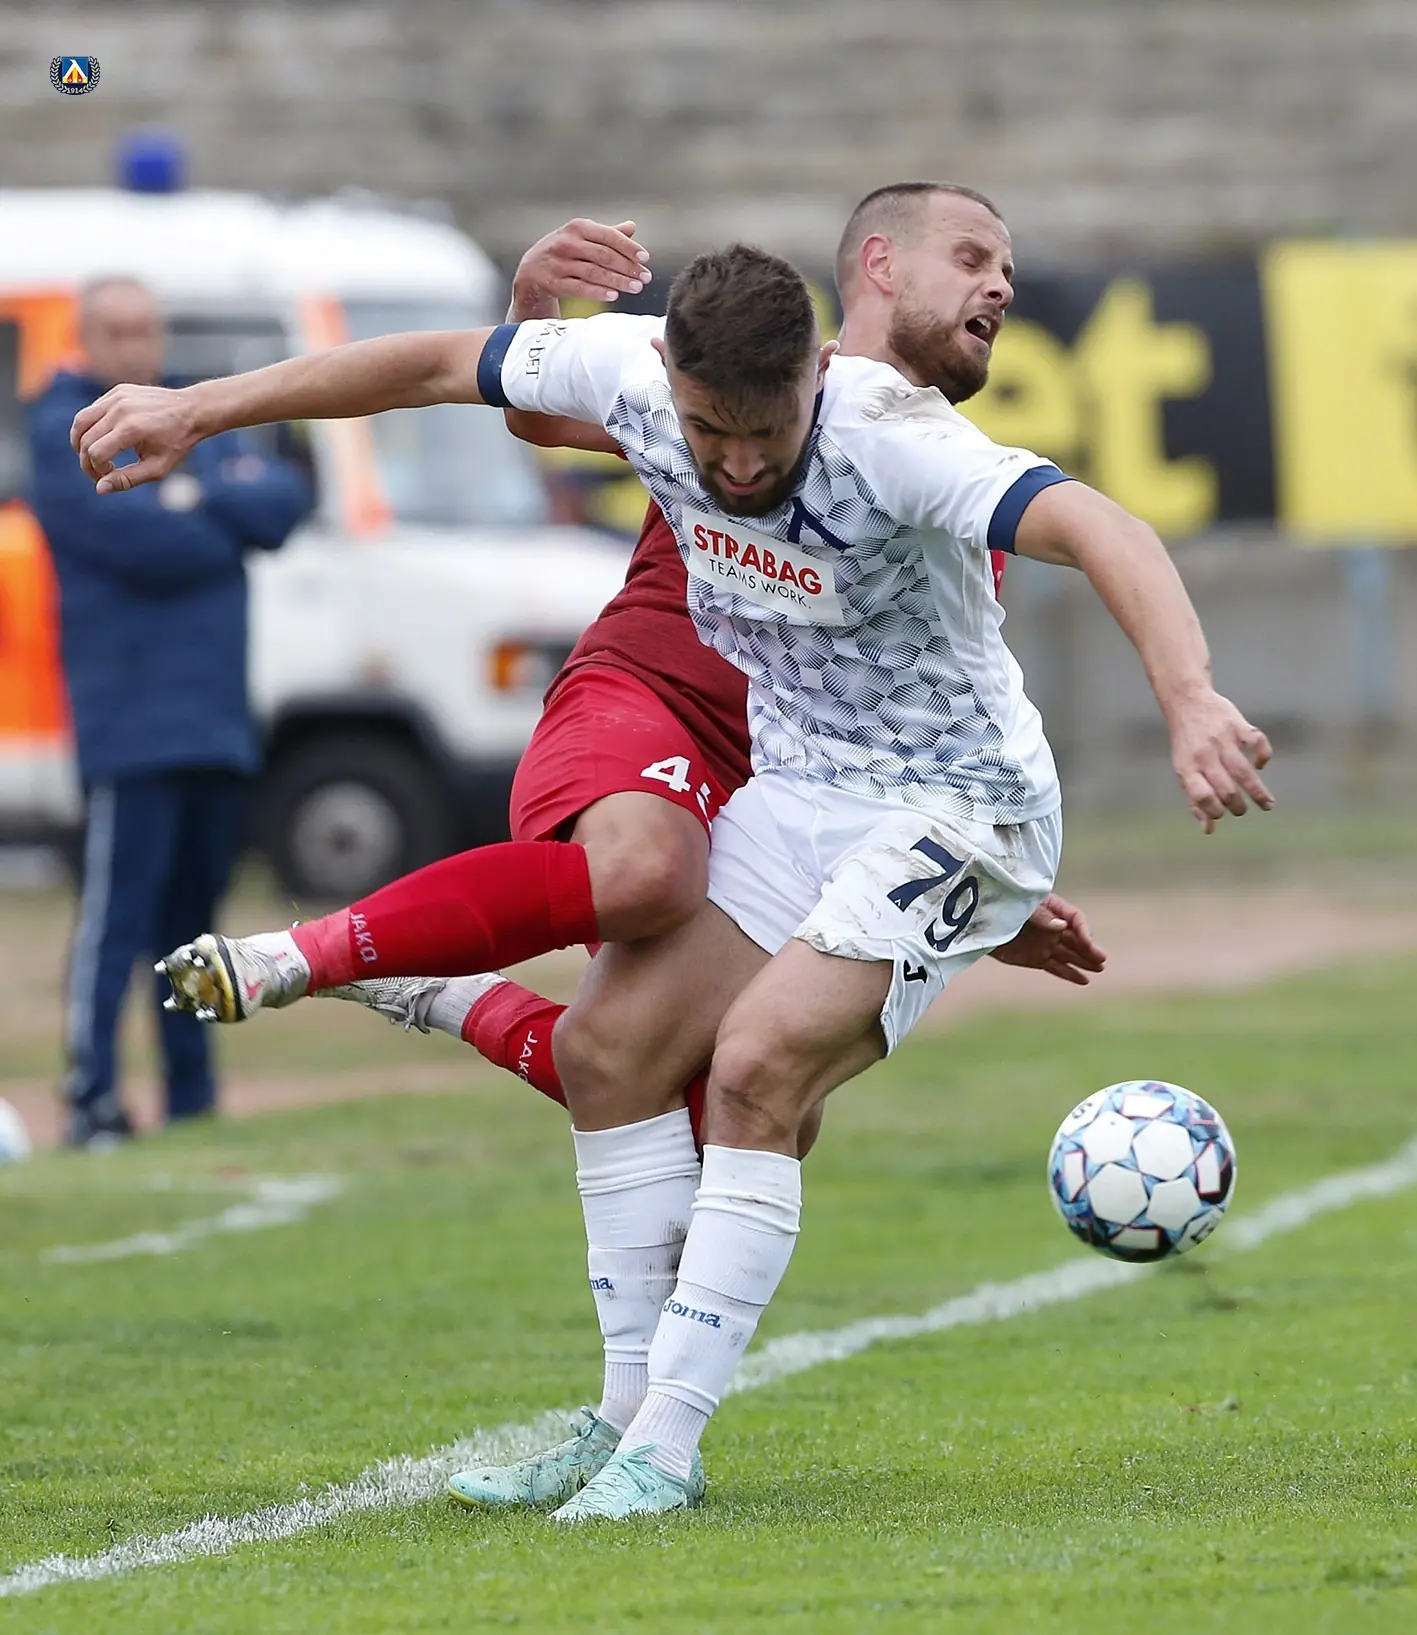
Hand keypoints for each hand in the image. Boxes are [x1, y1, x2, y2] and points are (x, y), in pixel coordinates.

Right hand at [71, 384, 200, 494]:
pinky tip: (102, 439)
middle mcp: (120, 410)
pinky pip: (92, 410)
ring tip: (89, 457)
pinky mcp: (117, 391)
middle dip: (86, 461)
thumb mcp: (158, 468)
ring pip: (81, 421)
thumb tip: (100, 489)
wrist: (192, 410)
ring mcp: (117, 397)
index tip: (108, 477)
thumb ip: (128, 479)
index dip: (96, 471)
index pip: (96, 453)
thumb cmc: (176, 442)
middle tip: (98, 473)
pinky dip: (90, 427)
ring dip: (79, 442)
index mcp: (131, 429)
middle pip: (85, 439)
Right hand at [511, 218, 650, 315]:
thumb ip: (606, 234)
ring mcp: (559, 263)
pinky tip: (614, 295)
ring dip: (618, 281)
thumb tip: (631, 227)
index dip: (629, 247)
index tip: (645, 258)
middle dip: (628, 267)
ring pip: (594, 272)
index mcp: (577, 227)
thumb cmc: (564, 252)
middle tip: (645, 277)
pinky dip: (598, 292)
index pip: (608, 236)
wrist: (531, 271)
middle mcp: (567, 242)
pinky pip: (579, 288)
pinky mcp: (553, 282)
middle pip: (604, 255)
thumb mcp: (582, 238)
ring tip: (636, 288)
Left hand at [990, 893, 1106, 985]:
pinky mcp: (1036, 958)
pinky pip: (1057, 967)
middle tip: (1101, 959)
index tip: (1086, 942)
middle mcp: (1053, 927)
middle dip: (1089, 948)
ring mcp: (1045, 943)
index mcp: (1051, 908)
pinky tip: (1084, 981)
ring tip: (1099, 969)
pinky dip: (1069, 974)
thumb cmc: (1000, 906)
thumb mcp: (1021, 907)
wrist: (977, 922)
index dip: (1083, 930)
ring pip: (1070, 954)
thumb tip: (1062, 926)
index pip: (1075, 919)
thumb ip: (1042, 917)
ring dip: (1084, 961)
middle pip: (1076, 938)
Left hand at [1166, 688, 1273, 831]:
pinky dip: (1263, 755)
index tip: (1221, 813)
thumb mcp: (1184, 770)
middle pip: (1226, 789)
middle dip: (1238, 806)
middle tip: (1242, 810)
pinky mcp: (1238, 725)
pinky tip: (1261, 764)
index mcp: (1188, 768)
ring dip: (1258, 792)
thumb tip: (1209, 830)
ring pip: (1244, 772)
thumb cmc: (1187, 744)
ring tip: (1267, 805)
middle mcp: (1204, 755)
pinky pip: (1257, 741)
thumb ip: (1195, 799)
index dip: (1213, 810)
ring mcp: (1222, 740)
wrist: (1187, 702)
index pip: (1201, 796)